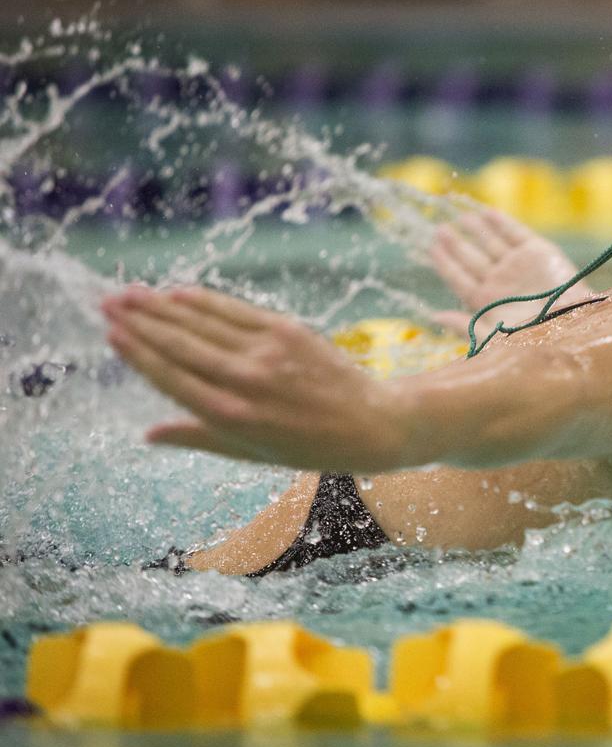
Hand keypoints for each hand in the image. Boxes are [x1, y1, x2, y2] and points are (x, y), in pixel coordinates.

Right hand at [101, 285, 406, 471]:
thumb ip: (198, 437)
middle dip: (139, 321)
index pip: (171, 377)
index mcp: (230, 416)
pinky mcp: (287, 331)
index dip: (138, 353)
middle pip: (179, 344)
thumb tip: (146, 435)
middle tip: (106, 302)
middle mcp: (243, 381)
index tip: (111, 333)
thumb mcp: (251, 454)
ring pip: (202, 323)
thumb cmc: (308, 446)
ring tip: (129, 292)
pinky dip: (204, 301)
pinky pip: (235, 311)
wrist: (370, 423)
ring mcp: (266, 353)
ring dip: (162, 305)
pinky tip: (178, 293)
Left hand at [428, 208, 593, 335]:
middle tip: (440, 230)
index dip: (445, 264)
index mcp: (487, 302)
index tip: (431, 249)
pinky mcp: (539, 252)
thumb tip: (435, 315)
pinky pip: (516, 233)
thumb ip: (464, 326)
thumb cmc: (534, 341)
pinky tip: (487, 212)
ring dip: (476, 230)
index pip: (459, 278)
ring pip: (491, 242)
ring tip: (462, 218)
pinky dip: (502, 223)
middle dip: (456, 244)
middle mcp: (501, 282)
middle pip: (471, 258)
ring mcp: (519, 266)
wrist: (574, 328)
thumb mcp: (493, 339)